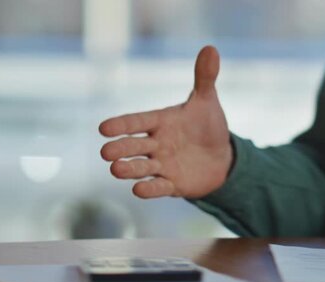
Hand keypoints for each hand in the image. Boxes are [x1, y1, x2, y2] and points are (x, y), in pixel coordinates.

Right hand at [99, 46, 232, 198]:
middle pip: (133, 146)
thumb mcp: (207, 101)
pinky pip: (158, 187)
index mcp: (160, 122)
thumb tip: (211, 48)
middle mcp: (156, 144)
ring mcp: (162, 165)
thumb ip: (204, 77)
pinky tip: (138, 189)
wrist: (221, 157)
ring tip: (115, 169)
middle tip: (106, 152)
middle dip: (120, 148)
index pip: (138, 122)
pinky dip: (149, 188)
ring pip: (141, 167)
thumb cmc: (208, 126)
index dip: (122, 125)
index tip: (103, 128)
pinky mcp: (172, 184)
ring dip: (129, 169)